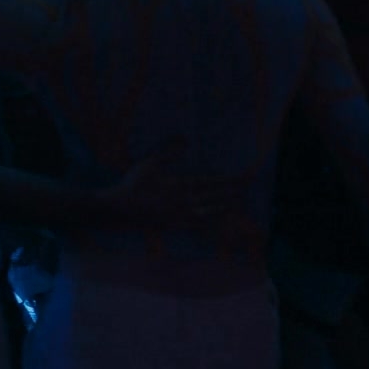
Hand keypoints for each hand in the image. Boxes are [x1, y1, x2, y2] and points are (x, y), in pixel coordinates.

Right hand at [98, 138, 247, 228]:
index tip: (241, 178)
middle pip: (213, 198)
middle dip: (232, 193)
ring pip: (208, 213)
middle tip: (247, 189)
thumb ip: (168, 153)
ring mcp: (179, 216)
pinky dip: (208, 224)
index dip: (227, 180)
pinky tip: (216, 223)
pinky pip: (196, 226)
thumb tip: (185, 141)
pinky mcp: (173, 226)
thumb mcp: (150, 164)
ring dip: (224, 208)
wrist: (120, 209)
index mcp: (179, 186)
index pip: (209, 183)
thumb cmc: (133, 184)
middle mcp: (183, 202)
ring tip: (237, 204)